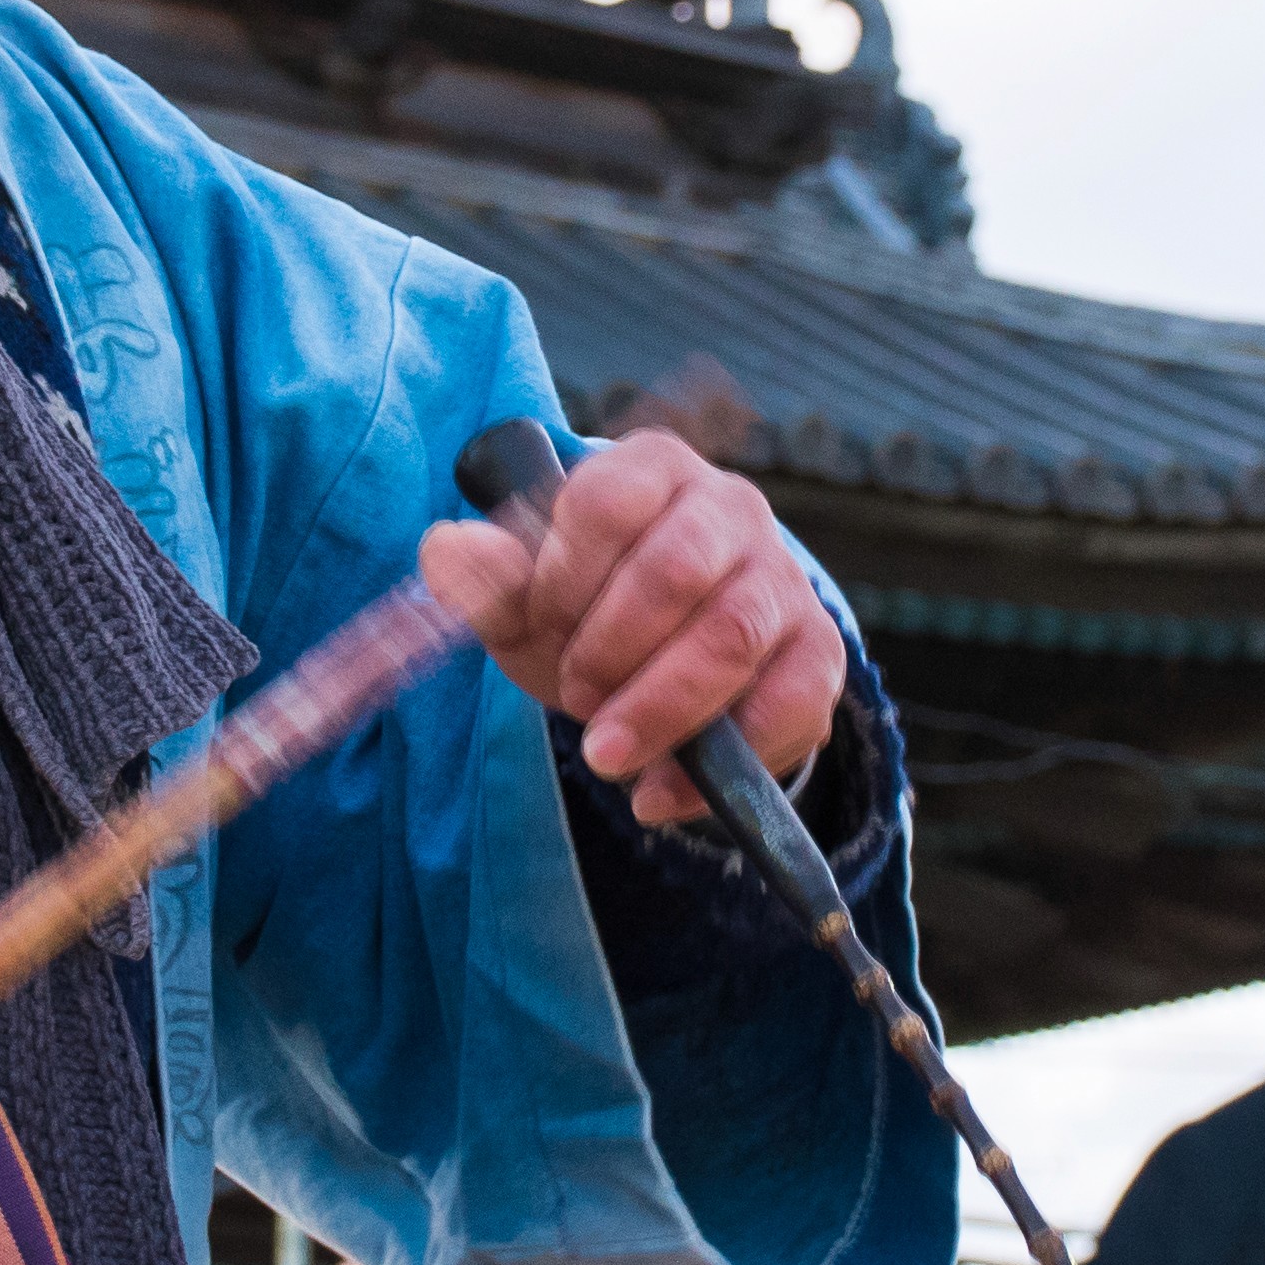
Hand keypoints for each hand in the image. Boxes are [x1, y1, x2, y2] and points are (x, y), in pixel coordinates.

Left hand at [417, 427, 850, 830]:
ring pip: (733, 636)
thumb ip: (484, 576)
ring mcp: (782, 579)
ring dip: (659, 709)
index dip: (563, 575)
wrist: (661, 664)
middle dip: (611, 648)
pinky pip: (786, 705)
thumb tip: (447, 549)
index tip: (537, 625)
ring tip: (605, 756)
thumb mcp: (525, 598)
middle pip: (677, 568)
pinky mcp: (818, 653)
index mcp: (652, 468)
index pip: (608, 499)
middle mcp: (730, 507)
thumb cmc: (588, 612)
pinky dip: (716, 767)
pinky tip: (657, 796)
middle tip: (573, 696)